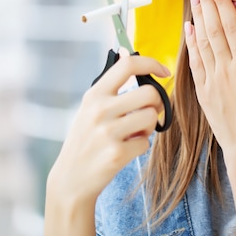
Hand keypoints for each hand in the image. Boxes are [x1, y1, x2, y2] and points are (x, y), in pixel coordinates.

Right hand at [46, 54, 169, 204]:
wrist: (71, 179)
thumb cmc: (86, 139)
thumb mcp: (90, 108)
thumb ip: (111, 87)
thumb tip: (130, 56)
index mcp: (94, 94)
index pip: (128, 65)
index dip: (152, 63)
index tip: (164, 72)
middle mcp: (99, 110)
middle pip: (150, 93)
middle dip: (157, 103)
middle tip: (149, 112)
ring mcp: (107, 132)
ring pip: (151, 117)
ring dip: (149, 127)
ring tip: (133, 133)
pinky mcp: (116, 154)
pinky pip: (146, 142)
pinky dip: (141, 146)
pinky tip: (126, 150)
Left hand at [185, 0, 235, 159]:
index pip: (231, 28)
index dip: (223, 4)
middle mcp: (225, 71)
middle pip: (212, 29)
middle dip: (206, 2)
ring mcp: (211, 82)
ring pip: (201, 42)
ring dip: (197, 17)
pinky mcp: (203, 92)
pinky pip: (194, 62)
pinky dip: (190, 43)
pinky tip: (189, 28)